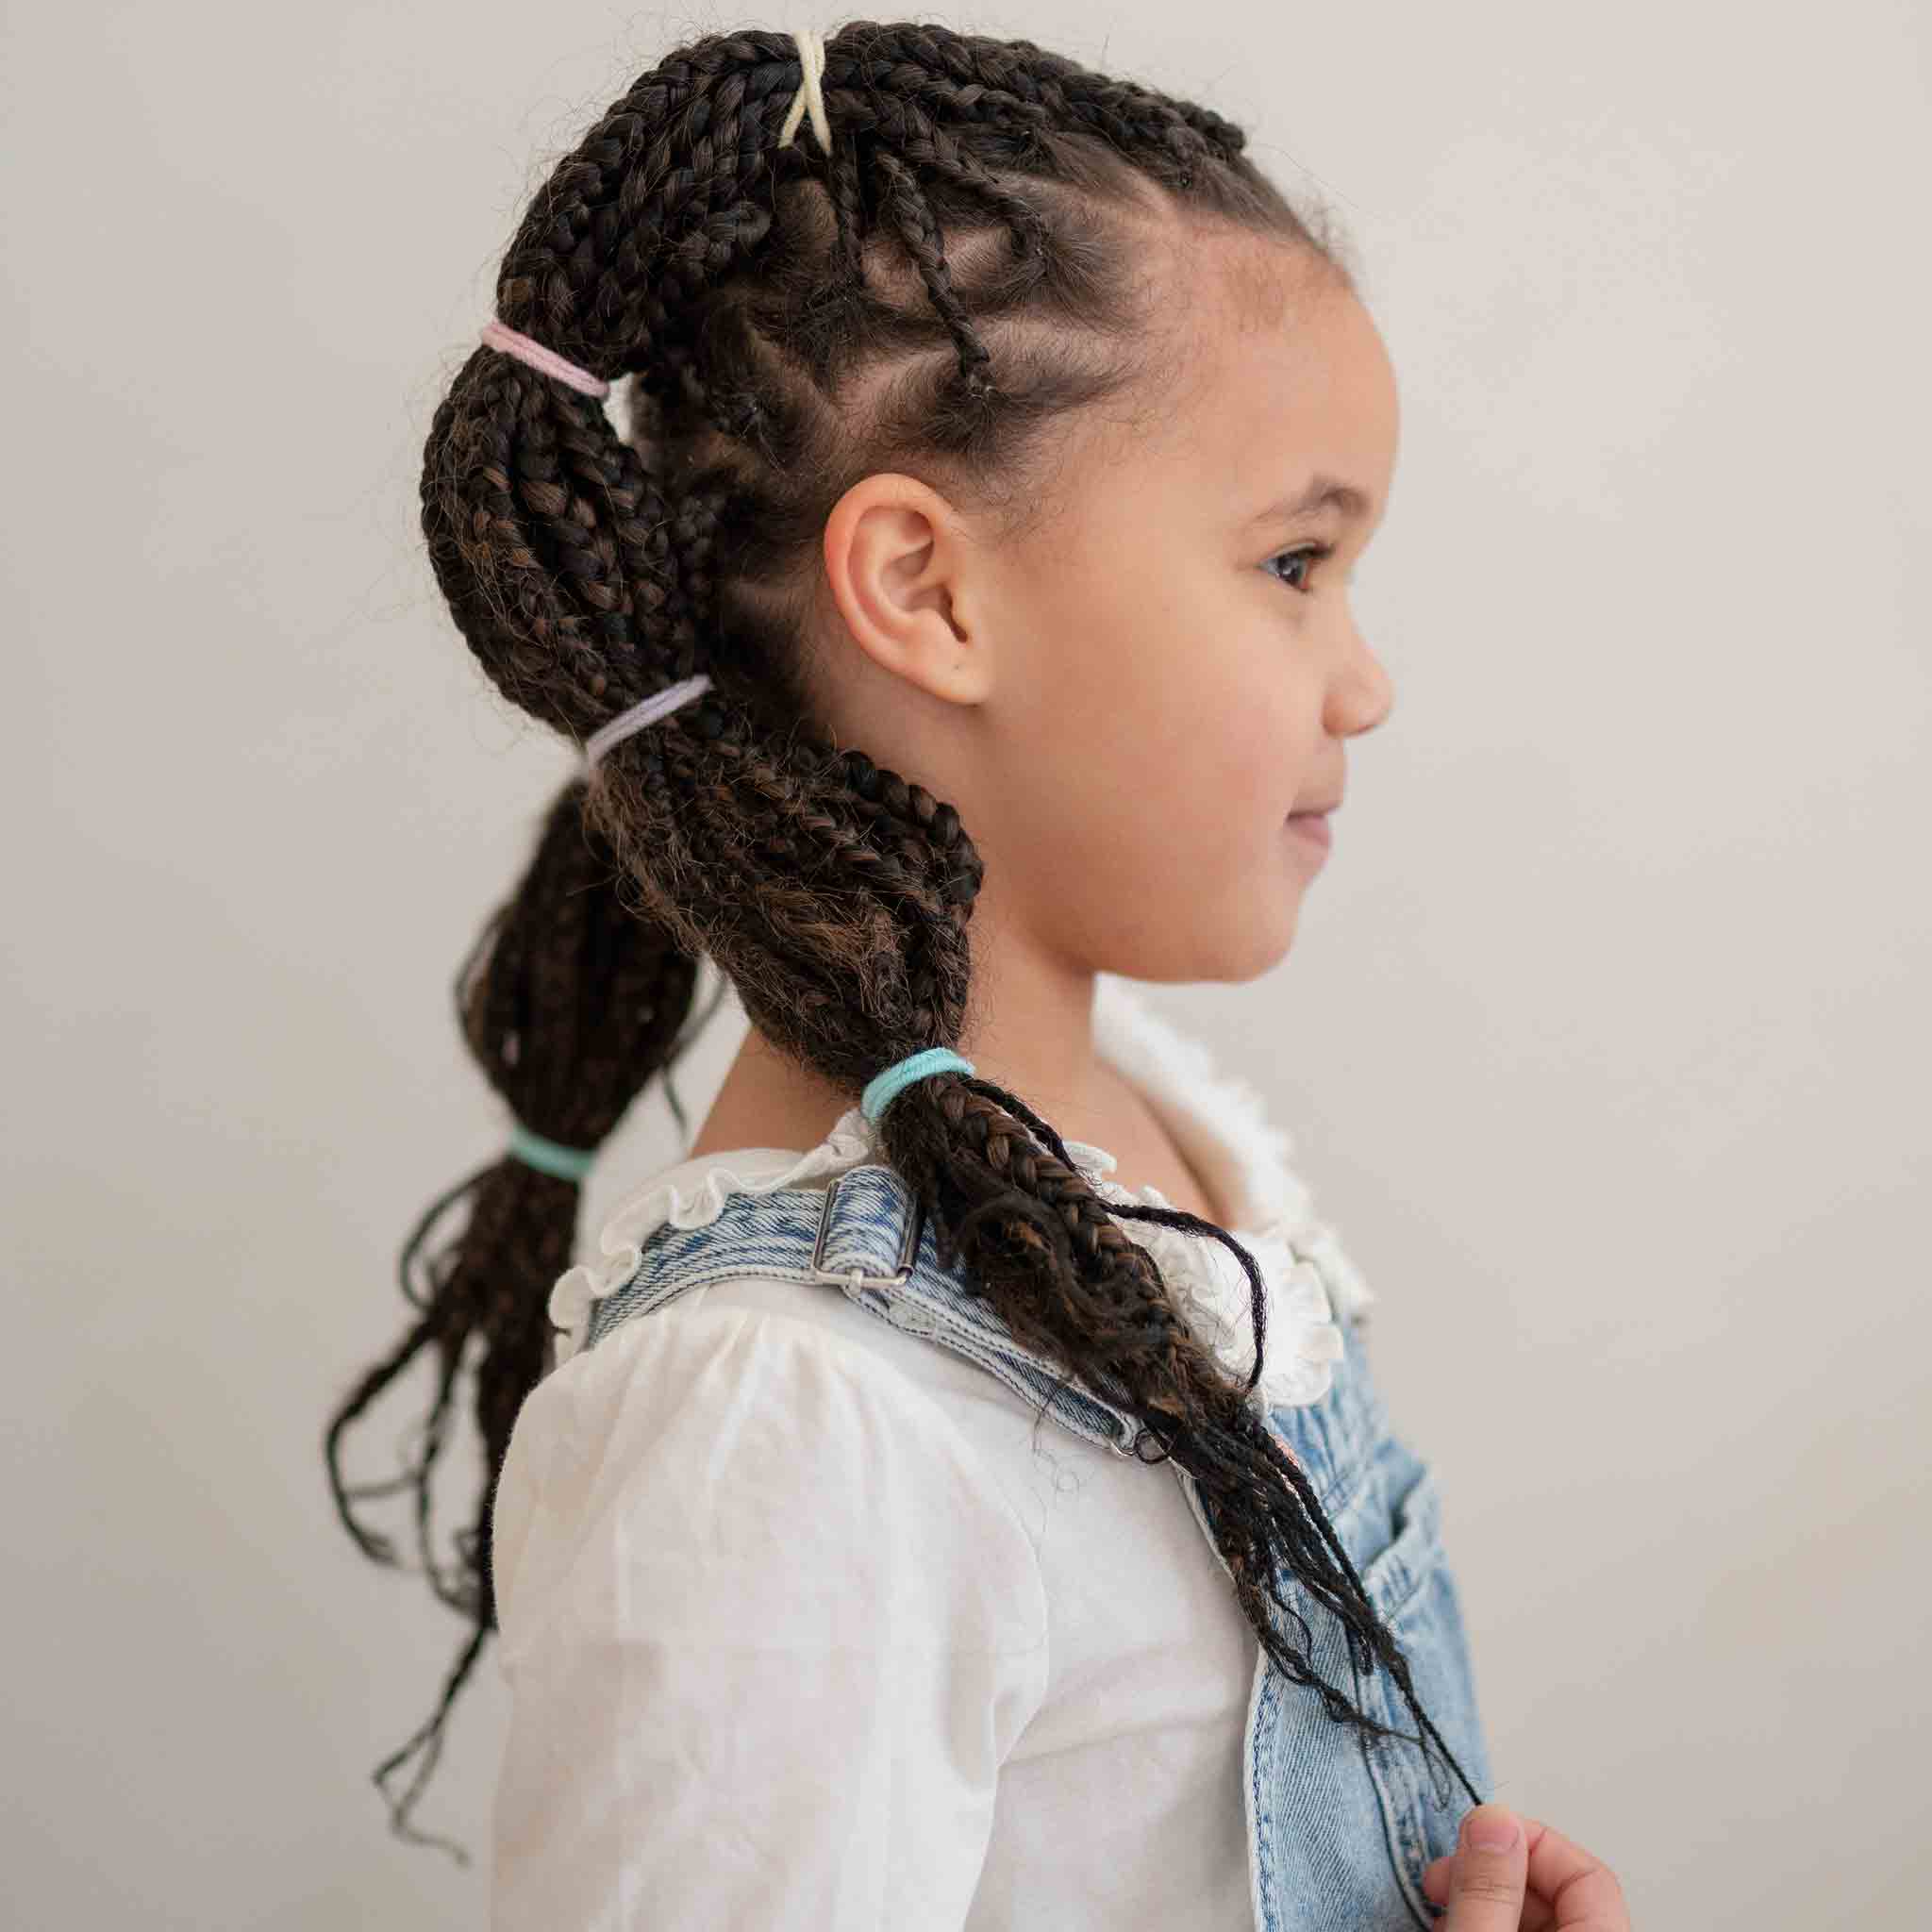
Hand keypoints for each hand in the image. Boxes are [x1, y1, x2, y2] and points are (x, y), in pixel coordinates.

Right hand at [1425, 1803, 1629, 1929]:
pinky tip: (1450, 1926)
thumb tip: (1494, 1821)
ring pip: (1534, 1921)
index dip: (1531, 1844)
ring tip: (1440, 1903)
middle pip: (1557, 1896)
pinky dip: (1486, 1924)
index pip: (1589, 1877)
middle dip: (1493, 1871)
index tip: (1478, 1836)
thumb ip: (1488, 1892)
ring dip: (1482, 1898)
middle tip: (1444, 1875)